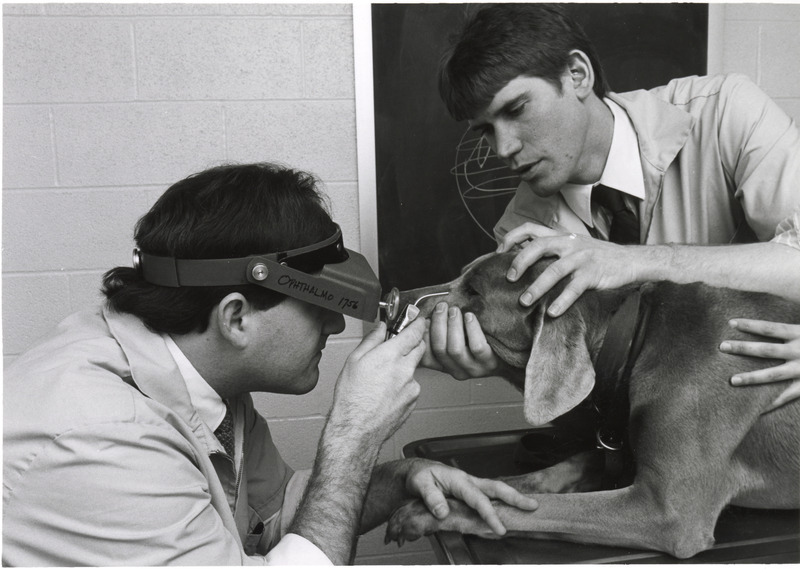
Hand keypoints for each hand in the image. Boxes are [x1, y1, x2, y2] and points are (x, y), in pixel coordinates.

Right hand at [329, 319, 425, 440]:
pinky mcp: (413, 400)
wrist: (357, 429)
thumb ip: (371, 340)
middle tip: (399, 347)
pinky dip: (403, 385)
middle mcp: (405, 369)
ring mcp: (412, 386)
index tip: (417, 321)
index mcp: (390, 356)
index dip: (418, 324)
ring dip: (404, 368)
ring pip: (414, 369)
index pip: (414, 332)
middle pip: (420, 348)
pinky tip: (387, 393)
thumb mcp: (354, 361)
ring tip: (383, 380)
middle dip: (413, 344)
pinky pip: (411, 386)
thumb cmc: (352, 398)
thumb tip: (380, 329)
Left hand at [403, 459, 537, 535]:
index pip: (477, 499)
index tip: (499, 528)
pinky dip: (502, 502)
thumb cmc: (418, 476)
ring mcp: (471, 487)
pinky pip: (489, 497)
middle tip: (533, 506)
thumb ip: (431, 497)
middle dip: (515, 497)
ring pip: (495, 491)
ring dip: (512, 499)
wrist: (415, 473)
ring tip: (529, 508)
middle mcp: (468, 482)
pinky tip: (509, 512)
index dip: (489, 514)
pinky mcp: (470, 493)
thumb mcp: (420, 484)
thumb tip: (443, 511)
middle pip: (495, 488)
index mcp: (458, 480)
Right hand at [421, 302, 500, 379]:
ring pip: (455, 349)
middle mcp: (456, 370)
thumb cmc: (481, 343)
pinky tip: (470, 317)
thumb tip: (428, 314)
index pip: (425, 356)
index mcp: (445, 365)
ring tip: (454, 310)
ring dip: (452, 325)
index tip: (423, 318)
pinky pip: (477, 346)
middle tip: (441, 307)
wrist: (510, 358)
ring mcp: (473, 369)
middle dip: (438, 324)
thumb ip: (443, 332)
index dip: (421, 337)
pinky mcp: (489, 363)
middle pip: (439, 349)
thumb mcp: (458, 341)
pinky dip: (471, 329)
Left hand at [497, 223, 640, 315]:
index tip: (498, 251)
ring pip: (554, 270)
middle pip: (539, 246)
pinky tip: (552, 312)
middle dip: (520, 261)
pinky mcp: (594, 273)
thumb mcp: (573, 247)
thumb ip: (552, 251)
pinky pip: (575, 288)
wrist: (631, 261)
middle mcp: (569, 244)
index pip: (531, 228)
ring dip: (537, 287)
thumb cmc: (598, 258)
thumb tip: (523, 263)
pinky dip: (562, 301)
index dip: (512, 237)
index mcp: (561, 237)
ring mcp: (582, 258)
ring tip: (524, 302)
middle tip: (508, 278)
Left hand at [720, 319, 799, 400]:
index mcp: (799, 334)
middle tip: (722, 346)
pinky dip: (771, 402)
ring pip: (773, 374)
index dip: (750, 325)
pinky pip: (786, 396)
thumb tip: (775, 301)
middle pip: (766, 350)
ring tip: (732, 381)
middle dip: (743, 348)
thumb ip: (792, 319)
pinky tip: (756, 408)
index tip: (730, 322)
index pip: (770, 328)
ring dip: (752, 378)